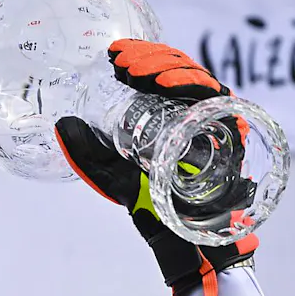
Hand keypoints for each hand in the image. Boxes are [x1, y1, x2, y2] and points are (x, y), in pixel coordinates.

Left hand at [54, 39, 257, 295]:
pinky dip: (194, 87)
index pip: (161, 71)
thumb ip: (88, 154)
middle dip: (151, 58)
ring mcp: (215, 122)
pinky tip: (168, 85)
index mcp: (170, 114)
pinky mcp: (232, 134)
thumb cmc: (155, 206)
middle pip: (180, 67)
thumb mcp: (113, 175)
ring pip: (198, 77)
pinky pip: (218, 100)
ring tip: (137, 73)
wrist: (183, 241)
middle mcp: (195, 113)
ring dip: (167, 68)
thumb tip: (61, 123)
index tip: (114, 55)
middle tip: (122, 63)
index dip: (141, 55)